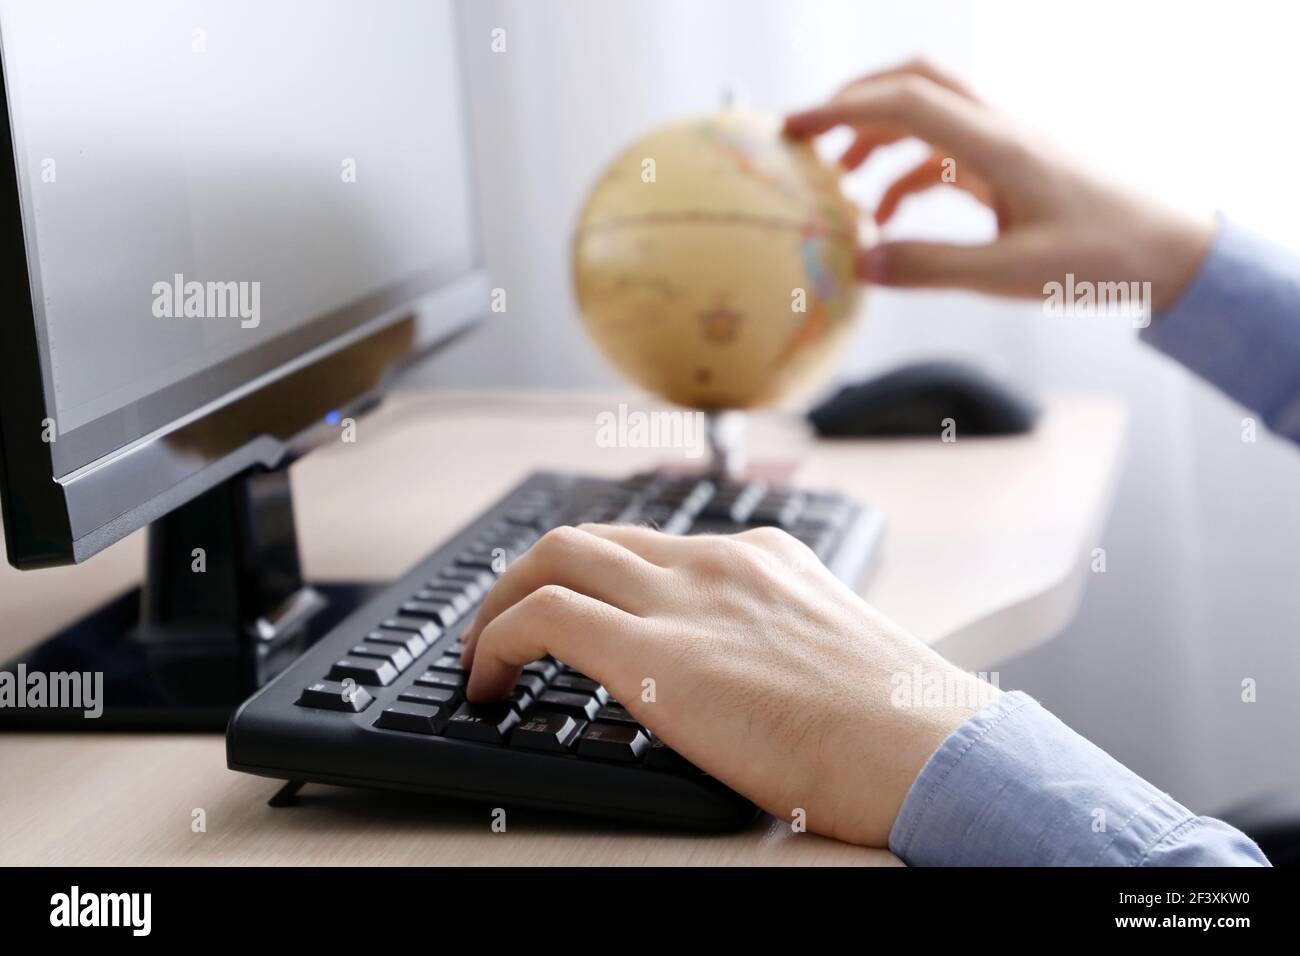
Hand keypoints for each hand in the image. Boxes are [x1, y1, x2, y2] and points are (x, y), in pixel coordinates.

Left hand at [461, 523, 993, 846]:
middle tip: (504, 624)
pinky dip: (496, 640)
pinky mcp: (657, 650)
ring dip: (501, 602)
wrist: (929, 750)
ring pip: (554, 556)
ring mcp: (687, 598)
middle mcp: (718, 562)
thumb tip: (737, 679)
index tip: (570, 610)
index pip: (652, 543)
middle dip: (531, 573)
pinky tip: (488, 683)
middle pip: (591, 536)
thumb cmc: (899, 726)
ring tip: (483, 656)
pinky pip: (544, 616)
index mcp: (763, 558)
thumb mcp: (834, 654)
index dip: (594, 576)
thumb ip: (777, 643)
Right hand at [785, 59, 1215, 310]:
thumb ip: (931, 268)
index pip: (907, 102)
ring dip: (878, 139)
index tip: (793, 129)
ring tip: (840, 185)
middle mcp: (999, 131)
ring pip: (929, 117)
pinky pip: (948, 155)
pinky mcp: (1015, 167)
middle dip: (855, 102)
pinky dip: (907, 175)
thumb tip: (860, 265)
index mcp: (996, 146)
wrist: (1175, 250)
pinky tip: (890, 219)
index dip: (842, 108)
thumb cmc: (1104, 258)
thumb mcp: (1010, 275)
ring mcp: (1008, 146)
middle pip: (916, 82)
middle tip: (808, 137)